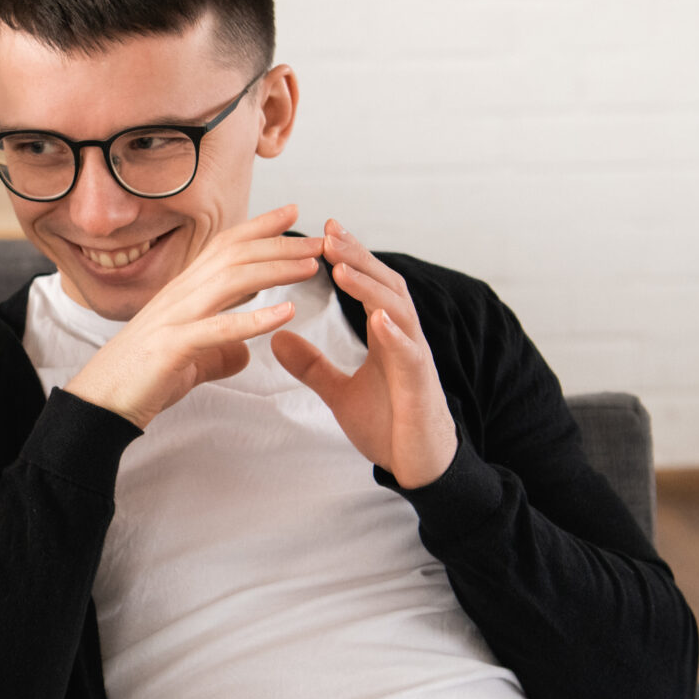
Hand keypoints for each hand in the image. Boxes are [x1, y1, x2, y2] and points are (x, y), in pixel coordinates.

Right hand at [63, 204, 324, 428]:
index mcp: (182, 293)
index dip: (259, 227)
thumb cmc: (141, 380)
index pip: (223, 247)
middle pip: (233, 256)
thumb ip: (218, 352)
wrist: (100, 403)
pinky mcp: (172, 348)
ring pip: (230, 281)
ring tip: (311, 266)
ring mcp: (174, 319)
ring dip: (275, 270)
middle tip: (320, 240)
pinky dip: (254, 319)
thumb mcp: (188, 359)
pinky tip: (286, 313)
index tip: (292, 213)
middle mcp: (178, 296)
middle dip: (280, 244)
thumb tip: (244, 354)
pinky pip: (218, 329)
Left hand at [270, 219, 457, 487]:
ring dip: (370, 287)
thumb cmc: (388, 425)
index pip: (369, 285)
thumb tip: (277, 338)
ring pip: (399, 311)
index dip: (350, 257)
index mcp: (386, 335)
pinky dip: (395, 334)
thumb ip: (312, 365)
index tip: (323, 232)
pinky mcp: (421, 386)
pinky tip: (377, 318)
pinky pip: (410, 354)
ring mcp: (415, 359)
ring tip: (341, 265)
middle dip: (358, 257)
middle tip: (328, 232)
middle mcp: (404, 339)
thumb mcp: (339, 392)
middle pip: (385, 286)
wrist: (418, 466)